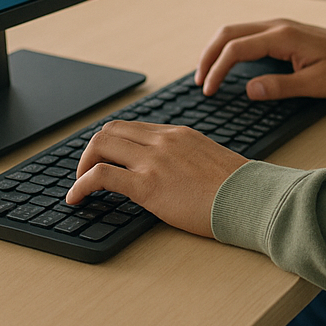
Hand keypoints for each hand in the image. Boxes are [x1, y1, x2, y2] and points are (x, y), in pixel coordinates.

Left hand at [66, 121, 247, 237]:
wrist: (250, 197)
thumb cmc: (237, 187)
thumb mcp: (208, 159)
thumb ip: (186, 158)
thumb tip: (171, 173)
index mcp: (177, 134)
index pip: (131, 126)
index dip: (110, 143)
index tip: (103, 159)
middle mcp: (163, 140)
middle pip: (110, 130)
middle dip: (91, 151)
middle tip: (87, 173)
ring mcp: (154, 159)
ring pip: (101, 144)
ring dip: (82, 165)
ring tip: (78, 186)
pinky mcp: (148, 185)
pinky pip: (101, 176)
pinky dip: (80, 185)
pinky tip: (76, 199)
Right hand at [195, 18, 325, 99]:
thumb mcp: (316, 84)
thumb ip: (281, 86)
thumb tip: (249, 90)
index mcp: (283, 37)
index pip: (237, 48)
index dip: (218, 69)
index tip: (208, 90)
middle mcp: (276, 26)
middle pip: (228, 32)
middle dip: (208, 55)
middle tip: (198, 82)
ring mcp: (276, 26)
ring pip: (234, 30)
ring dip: (216, 49)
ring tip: (206, 74)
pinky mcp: (279, 32)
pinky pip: (245, 34)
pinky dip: (228, 47)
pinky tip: (224, 63)